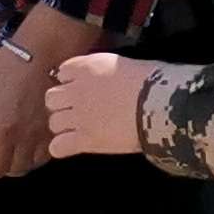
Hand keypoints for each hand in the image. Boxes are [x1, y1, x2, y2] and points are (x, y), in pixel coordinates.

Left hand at [0, 1, 84, 177]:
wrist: (43, 55)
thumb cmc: (5, 70)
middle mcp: (3, 134)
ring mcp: (29, 137)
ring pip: (17, 169)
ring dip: (13, 161)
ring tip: (14, 147)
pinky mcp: (51, 135)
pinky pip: (40, 159)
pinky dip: (34, 155)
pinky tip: (32, 141)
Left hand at [44, 50, 159, 160]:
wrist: (161, 104)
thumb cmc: (156, 81)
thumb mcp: (131, 65)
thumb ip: (113, 72)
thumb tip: (116, 79)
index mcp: (89, 68)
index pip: (64, 71)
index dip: (72, 80)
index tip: (83, 85)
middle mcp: (78, 91)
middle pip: (52, 98)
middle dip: (63, 104)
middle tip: (80, 108)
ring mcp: (79, 117)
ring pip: (54, 122)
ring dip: (64, 125)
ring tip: (79, 128)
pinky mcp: (85, 140)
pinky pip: (58, 147)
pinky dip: (63, 147)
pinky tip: (73, 145)